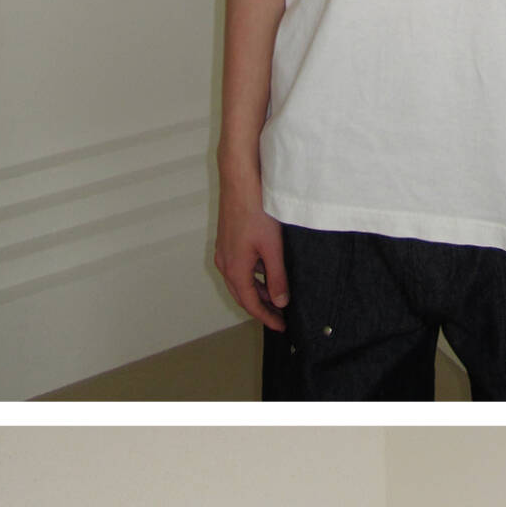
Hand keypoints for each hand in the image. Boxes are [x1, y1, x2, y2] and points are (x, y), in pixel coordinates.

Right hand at [214, 175, 288, 331]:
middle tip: (279, 317)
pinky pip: (238, 268)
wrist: (240, 180)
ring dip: (257, 291)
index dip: (266, 317)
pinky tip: (266, 272)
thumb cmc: (255, 210)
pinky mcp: (227, 241)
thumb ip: (276, 277)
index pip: (251, 303)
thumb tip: (279, 302)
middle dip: (261, 308)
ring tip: (276, 298)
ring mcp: (224, 251)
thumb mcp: (272, 248)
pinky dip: (252, 276)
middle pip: (243, 295)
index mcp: (235, 269)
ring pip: (240, 281)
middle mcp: (225, 263)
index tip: (281, 326)